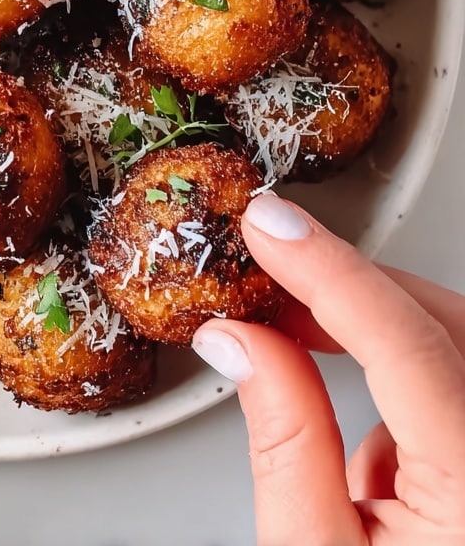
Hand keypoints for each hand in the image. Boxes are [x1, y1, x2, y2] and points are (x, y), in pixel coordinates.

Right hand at [192, 193, 464, 545]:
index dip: (327, 267)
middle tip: (270, 281)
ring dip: (384, 337)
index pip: (405, 342)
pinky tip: (377, 458)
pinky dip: (416, 381)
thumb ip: (282, 435)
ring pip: (460, 343)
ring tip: (314, 380)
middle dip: (352, 291)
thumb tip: (239, 338)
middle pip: (446, 323)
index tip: (267, 224)